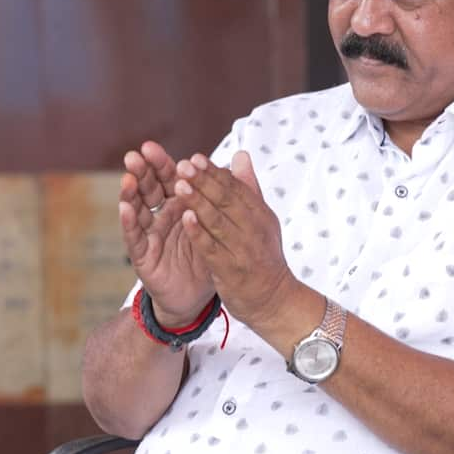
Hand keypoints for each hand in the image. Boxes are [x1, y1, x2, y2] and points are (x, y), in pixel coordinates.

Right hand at [119, 141, 214, 325]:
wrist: (198, 295)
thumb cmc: (206, 254)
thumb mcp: (216, 222)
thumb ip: (224, 190)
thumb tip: (239, 156)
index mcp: (178, 204)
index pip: (166, 178)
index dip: (159, 164)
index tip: (150, 147)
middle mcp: (160, 216)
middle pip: (148, 189)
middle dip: (140, 172)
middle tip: (135, 156)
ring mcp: (150, 234)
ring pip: (137, 209)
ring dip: (131, 193)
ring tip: (128, 178)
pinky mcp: (143, 255)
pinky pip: (135, 237)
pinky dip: (129, 222)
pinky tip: (125, 209)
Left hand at [175, 151, 293, 330]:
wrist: (273, 299)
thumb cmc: (262, 255)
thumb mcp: (261, 220)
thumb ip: (248, 187)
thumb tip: (240, 154)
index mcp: (259, 214)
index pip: (236, 188)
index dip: (214, 172)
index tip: (195, 157)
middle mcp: (253, 229)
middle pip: (226, 201)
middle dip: (204, 181)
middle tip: (183, 165)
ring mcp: (242, 250)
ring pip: (218, 222)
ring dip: (198, 202)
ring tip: (179, 185)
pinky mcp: (230, 270)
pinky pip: (212, 248)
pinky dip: (199, 233)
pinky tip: (185, 218)